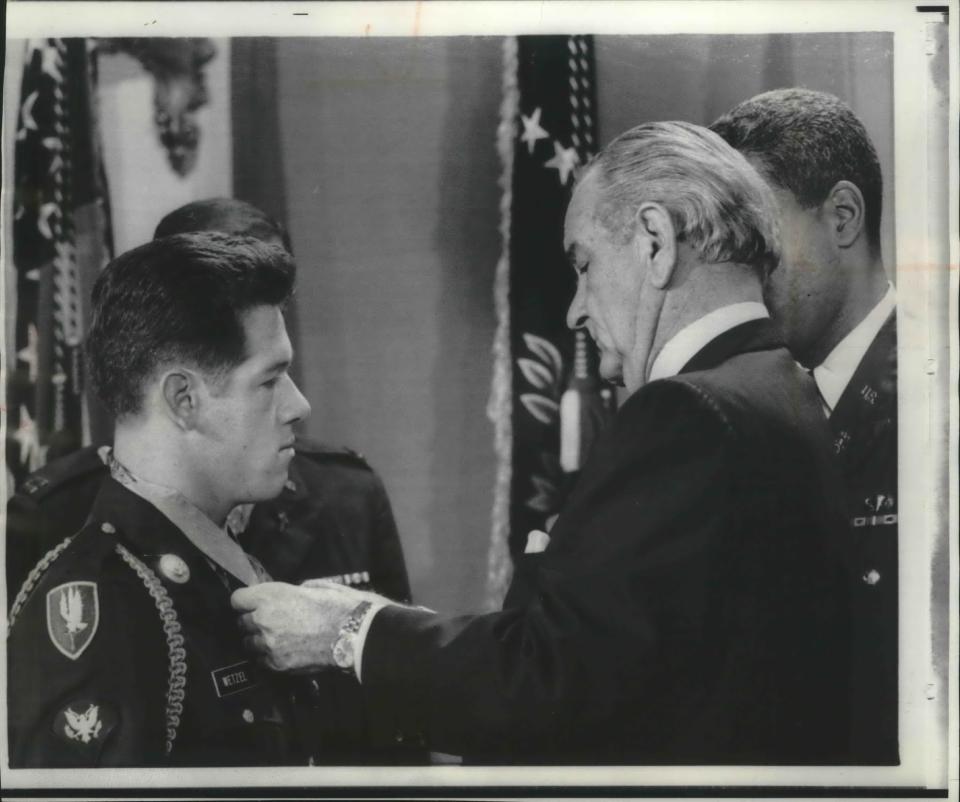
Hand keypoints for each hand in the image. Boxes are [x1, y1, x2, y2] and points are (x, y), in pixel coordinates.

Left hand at [231, 581, 369, 671]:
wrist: (353, 634)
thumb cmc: (337, 605)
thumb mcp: (313, 587)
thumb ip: (291, 592)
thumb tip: (287, 597)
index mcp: (270, 596)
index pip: (236, 599)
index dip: (246, 601)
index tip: (254, 603)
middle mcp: (262, 619)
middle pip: (241, 622)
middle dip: (253, 621)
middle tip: (270, 621)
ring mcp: (268, 644)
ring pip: (249, 643)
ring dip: (259, 640)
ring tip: (276, 639)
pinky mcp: (276, 664)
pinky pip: (262, 660)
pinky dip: (270, 656)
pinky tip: (284, 651)